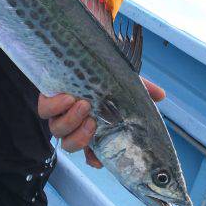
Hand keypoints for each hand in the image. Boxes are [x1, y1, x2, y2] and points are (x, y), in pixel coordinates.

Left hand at [38, 77, 165, 168]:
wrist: (80, 46)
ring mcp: (59, 112)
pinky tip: (67, 97)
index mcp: (93, 126)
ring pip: (58, 130)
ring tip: (83, 103)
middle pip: (70, 145)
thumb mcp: (123, 80)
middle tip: (93, 121)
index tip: (100, 159)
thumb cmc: (103, 69)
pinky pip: (44, 110)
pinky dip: (55, 106)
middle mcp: (73, 123)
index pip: (91, 153)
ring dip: (71, 121)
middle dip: (81, 138)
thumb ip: (141, 89)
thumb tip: (161, 95)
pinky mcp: (46, 97)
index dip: (95, 159)